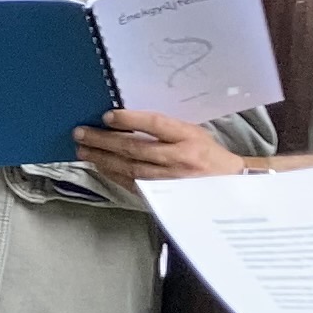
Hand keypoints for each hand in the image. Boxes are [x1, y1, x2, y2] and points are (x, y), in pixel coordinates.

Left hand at [71, 109, 242, 184]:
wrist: (231, 185)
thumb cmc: (209, 155)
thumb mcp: (194, 132)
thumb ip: (165, 128)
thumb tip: (127, 120)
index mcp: (189, 137)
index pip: (155, 124)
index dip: (130, 120)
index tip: (107, 116)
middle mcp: (179, 158)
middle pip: (135, 148)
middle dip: (104, 141)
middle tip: (81, 134)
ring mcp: (171, 180)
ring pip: (130, 168)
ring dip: (103, 159)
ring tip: (83, 151)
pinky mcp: (165, 196)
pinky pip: (134, 184)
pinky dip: (114, 175)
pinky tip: (100, 167)